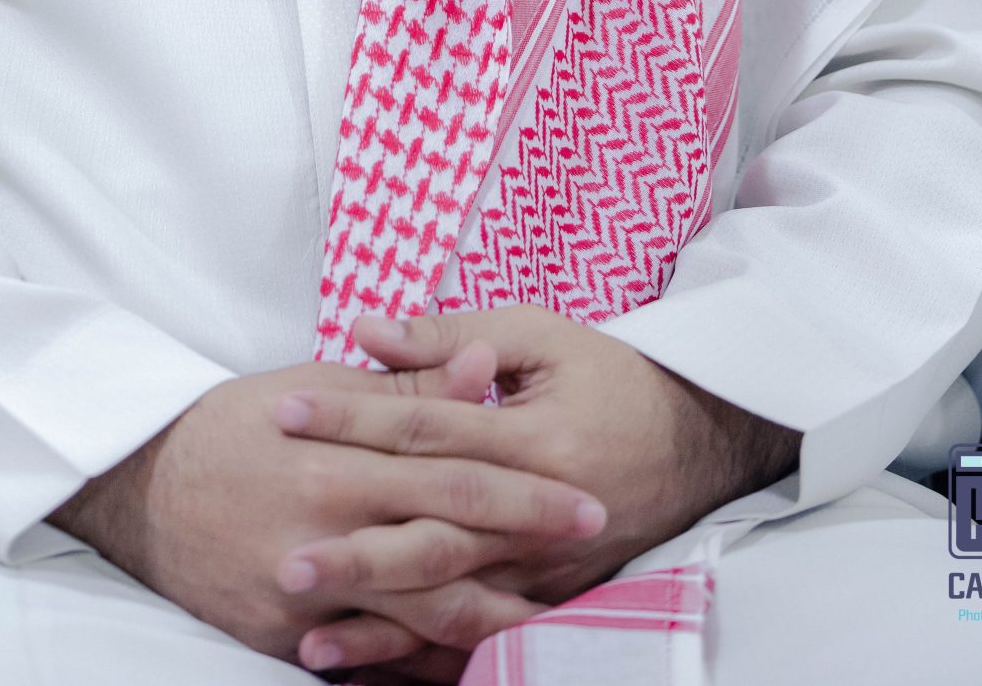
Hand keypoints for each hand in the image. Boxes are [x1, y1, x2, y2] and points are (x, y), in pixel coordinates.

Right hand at [49, 355, 606, 668]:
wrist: (140, 484)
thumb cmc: (235, 424)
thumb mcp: (315, 384)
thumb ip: (403, 387)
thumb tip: (483, 368)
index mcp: (344, 457)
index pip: (456, 472)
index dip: (525, 487)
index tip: (583, 495)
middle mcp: (331, 525)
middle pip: (450, 544)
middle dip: (526, 550)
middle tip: (588, 551)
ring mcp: (308, 591)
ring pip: (418, 612)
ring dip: (489, 617)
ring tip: (548, 619)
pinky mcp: (284, 634)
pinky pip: (366, 656)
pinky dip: (417, 660)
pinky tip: (463, 660)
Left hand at [275, 308, 798, 673]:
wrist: (698, 441)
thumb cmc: (611, 375)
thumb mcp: (539, 335)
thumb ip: (451, 336)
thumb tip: (365, 329)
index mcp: (533, 438)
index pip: (425, 427)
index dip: (352, 419)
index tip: (284, 412)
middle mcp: (537, 515)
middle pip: (432, 535)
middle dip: (354, 551)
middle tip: (282, 559)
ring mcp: (545, 569)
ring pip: (452, 603)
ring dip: (382, 623)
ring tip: (308, 635)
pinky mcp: (551, 599)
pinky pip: (482, 639)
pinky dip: (425, 660)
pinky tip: (371, 669)